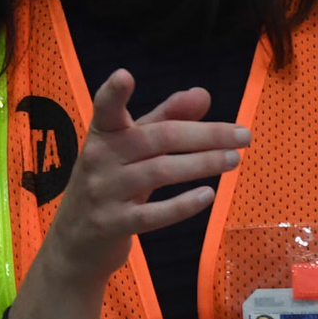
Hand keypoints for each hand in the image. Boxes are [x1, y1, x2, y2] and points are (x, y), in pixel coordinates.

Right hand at [40, 71, 249, 288]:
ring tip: (234, 160)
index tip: (124, 75)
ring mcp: (103, 193)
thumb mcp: (129, 149)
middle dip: (205, 135)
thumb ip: (165, 118)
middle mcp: (98, 158)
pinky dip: (184, 205)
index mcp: (102, 134)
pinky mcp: (112, 225)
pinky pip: (154, 214)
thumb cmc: (108, 185)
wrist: (73, 243)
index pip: (106, 108)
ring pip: (161, 172)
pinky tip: (208, 195)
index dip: (113, 93)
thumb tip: (202, 95)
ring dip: (203, 164)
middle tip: (244, 135)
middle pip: (158, 138)